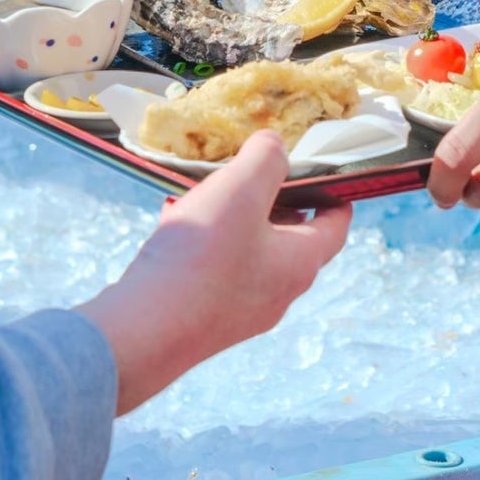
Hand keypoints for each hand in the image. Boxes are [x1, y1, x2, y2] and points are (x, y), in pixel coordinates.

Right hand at [79, 133, 351, 413]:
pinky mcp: (204, 320)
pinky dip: (204, 244)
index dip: (336, 197)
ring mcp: (240, 312)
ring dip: (234, 221)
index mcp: (299, 263)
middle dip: (275, 202)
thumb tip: (275, 146)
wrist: (143, 333)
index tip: (327, 175)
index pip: (335, 227)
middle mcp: (277, 293)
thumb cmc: (202, 258)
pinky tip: (174, 224)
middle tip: (254, 173)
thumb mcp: (240, 189)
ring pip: (248, 253)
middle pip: (290, 239)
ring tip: (207, 193)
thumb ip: (266, 158)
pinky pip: (214, 271)